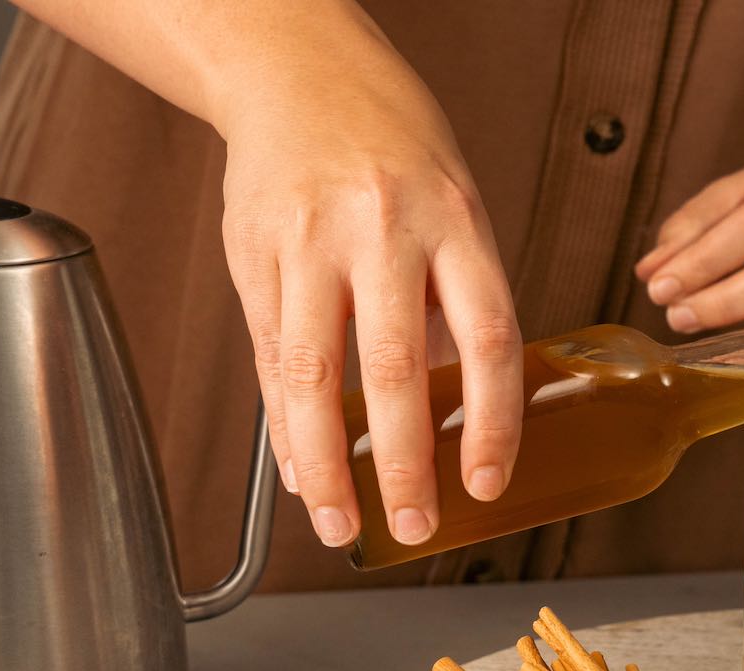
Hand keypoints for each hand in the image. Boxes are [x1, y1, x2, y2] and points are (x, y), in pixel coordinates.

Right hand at [218, 61, 519, 549]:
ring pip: (315, 374)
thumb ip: (453, 302)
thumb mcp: (454, 208)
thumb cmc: (391, 147)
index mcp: (454, 220)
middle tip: (415, 525)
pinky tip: (299, 471)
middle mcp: (383, 228)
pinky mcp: (253, 253)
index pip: (488, 337)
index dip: (491, 420)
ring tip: (340, 524)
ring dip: (328, 465)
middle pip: (395, 367)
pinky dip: (285, 425)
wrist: (298, 71)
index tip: (486, 480)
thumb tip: (454, 412)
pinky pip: (272, 357)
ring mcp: (310, 241)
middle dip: (404, 465)